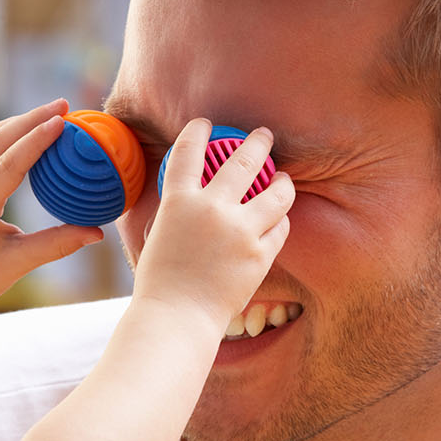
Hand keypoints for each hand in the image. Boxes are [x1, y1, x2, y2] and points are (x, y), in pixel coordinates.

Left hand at [0, 99, 103, 316]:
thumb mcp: (20, 263)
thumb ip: (59, 244)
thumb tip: (98, 233)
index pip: (9, 164)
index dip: (36, 139)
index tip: (62, 121)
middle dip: (31, 119)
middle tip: (63, 105)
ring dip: (18, 121)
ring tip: (49, 111)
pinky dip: (5, 133)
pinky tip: (26, 128)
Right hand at [133, 119, 293, 328]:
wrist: (177, 316)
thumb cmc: (160, 282)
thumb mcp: (157, 236)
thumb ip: (173, 212)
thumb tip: (184, 198)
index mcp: (179, 201)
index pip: (188, 152)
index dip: (197, 131)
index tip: (205, 123)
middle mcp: (211, 208)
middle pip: (243, 160)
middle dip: (258, 142)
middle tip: (264, 135)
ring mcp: (240, 230)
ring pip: (276, 192)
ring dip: (282, 180)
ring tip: (283, 177)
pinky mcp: (260, 254)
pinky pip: (280, 227)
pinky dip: (279, 221)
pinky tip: (278, 218)